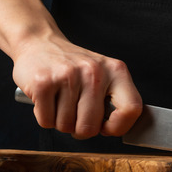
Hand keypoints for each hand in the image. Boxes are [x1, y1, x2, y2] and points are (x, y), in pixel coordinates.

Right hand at [12, 34, 142, 138]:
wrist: (39, 43)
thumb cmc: (72, 67)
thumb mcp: (102, 74)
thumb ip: (114, 99)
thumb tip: (116, 129)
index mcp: (115, 70)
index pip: (132, 108)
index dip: (119, 127)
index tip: (105, 127)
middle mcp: (94, 71)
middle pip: (90, 127)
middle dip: (79, 129)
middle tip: (75, 113)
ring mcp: (68, 75)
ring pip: (66, 126)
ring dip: (60, 121)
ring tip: (59, 100)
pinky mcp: (44, 82)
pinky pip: (46, 121)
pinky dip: (44, 117)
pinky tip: (47, 99)